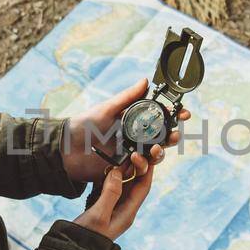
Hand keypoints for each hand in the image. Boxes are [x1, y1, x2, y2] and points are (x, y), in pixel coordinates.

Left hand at [62, 78, 190, 182]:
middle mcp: (135, 136)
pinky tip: (137, 158)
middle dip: (172, 136)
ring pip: (155, 154)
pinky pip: (141, 168)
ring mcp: (131, 153)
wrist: (66, 151)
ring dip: (160, 152)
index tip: (183, 113)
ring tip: (155, 149)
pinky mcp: (125, 169)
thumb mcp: (107, 108)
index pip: (159, 117)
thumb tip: (146, 81)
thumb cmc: (83, 125)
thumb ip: (128, 97)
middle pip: (162, 137)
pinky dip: (143, 164)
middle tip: (175, 134)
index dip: (173, 115)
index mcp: (133, 120)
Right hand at [74, 149, 159, 239]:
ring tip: (121, 154)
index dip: (147, 169)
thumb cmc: (87, 236)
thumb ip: (110, 192)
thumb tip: (118, 171)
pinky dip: (110, 177)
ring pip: (123, 184)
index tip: (146, 153)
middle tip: (131, 150)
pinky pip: (111, 188)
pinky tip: (106, 167)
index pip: (143, 187)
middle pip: (135, 184)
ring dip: (122, 170)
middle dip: (135, 167)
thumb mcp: (99, 214)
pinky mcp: (103, 207)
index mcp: (128, 212)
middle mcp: (124, 209)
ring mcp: (113, 208)